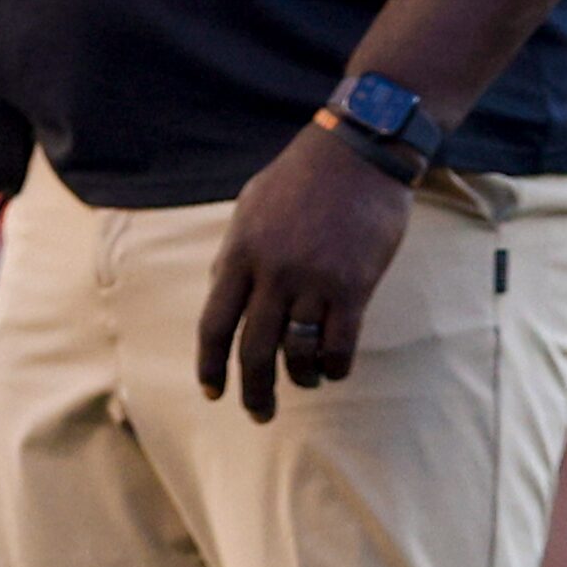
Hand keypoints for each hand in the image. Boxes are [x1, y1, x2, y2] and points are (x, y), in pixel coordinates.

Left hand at [195, 125, 413, 420]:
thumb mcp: (251, 208)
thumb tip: (224, 293)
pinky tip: (334, 368)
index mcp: (240, 252)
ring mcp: (313, 280)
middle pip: (253, 349)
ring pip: (298, 353)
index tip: (211, 391)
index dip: (210, 363)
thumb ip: (237, 253)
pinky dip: (334, 365)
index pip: (214, 322)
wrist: (356, 152)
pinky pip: (339, 345)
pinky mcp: (354, 286)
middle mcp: (271, 271)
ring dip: (300, 378)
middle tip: (258, 414)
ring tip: (304, 380)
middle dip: (253, 390)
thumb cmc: (301, 178)